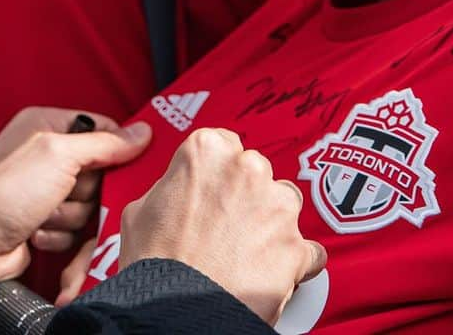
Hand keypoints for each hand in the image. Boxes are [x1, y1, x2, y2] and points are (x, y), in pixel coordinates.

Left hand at [0, 122, 151, 292]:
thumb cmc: (6, 192)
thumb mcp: (59, 156)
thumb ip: (104, 143)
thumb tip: (142, 132)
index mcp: (46, 125)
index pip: (102, 128)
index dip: (116, 149)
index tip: (123, 166)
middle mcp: (47, 153)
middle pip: (100, 171)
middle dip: (86, 191)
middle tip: (64, 192)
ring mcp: (46, 188)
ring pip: (89, 204)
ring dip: (70, 216)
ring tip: (43, 214)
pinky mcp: (46, 220)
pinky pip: (75, 229)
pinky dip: (60, 235)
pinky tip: (37, 232)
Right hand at [118, 128, 326, 324]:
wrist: (175, 310)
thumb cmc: (156, 261)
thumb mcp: (142, 207)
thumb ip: (171, 186)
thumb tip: (180, 192)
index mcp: (206, 150)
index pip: (225, 142)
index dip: (218, 171)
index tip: (215, 187)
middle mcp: (247, 169)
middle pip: (257, 171)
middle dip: (246, 194)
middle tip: (225, 222)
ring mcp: (276, 208)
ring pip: (286, 204)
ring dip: (272, 222)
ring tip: (246, 249)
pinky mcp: (297, 248)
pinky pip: (310, 250)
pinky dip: (297, 261)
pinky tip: (273, 270)